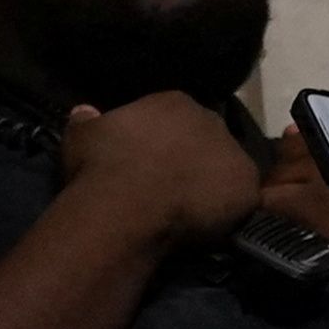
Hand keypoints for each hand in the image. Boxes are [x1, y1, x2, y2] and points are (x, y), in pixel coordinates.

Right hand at [64, 91, 270, 253]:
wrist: (126, 204)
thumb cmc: (101, 165)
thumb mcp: (81, 136)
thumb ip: (88, 121)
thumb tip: (84, 112)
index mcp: (173, 102)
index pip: (174, 115)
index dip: (161, 139)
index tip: (146, 158)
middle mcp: (210, 120)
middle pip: (205, 139)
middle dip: (190, 158)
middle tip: (166, 185)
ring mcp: (233, 153)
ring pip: (224, 169)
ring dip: (209, 184)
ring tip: (185, 209)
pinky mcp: (247, 189)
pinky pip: (238, 200)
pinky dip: (225, 212)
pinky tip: (203, 225)